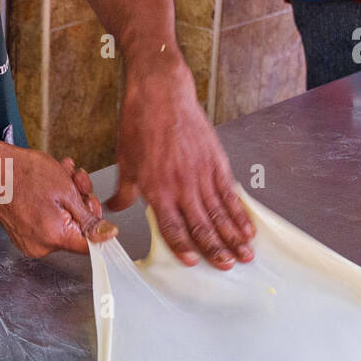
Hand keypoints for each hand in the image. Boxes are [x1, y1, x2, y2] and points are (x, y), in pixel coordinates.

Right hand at [0, 146, 116, 256]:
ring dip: (67, 200)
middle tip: (77, 182)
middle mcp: (40, 246)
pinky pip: (47, 223)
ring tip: (62, 176)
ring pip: (62, 224)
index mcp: (54, 237)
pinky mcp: (22, 234)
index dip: (98, 226)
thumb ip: (89, 218)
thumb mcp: (67, 190)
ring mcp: (29, 241)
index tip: (96, 211)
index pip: (89, 245)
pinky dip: (52, 205)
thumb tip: (106, 234)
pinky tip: (51, 185)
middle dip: (81, 204)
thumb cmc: (23, 173)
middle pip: (76, 232)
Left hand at [108, 53, 254, 268]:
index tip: (191, 263)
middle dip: (215, 248)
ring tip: (245, 254)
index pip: (172, 225)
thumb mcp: (126, 162)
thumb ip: (124, 191)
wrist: (161, 94)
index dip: (182, 246)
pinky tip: (248, 226)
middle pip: (201, 224)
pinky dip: (240, 212)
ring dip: (233, 236)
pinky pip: (230, 192)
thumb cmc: (140, 126)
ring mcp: (202, 173)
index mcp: (157, 188)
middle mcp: (182, 184)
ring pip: (220, 212)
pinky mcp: (217, 161)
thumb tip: (112, 209)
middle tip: (226, 266)